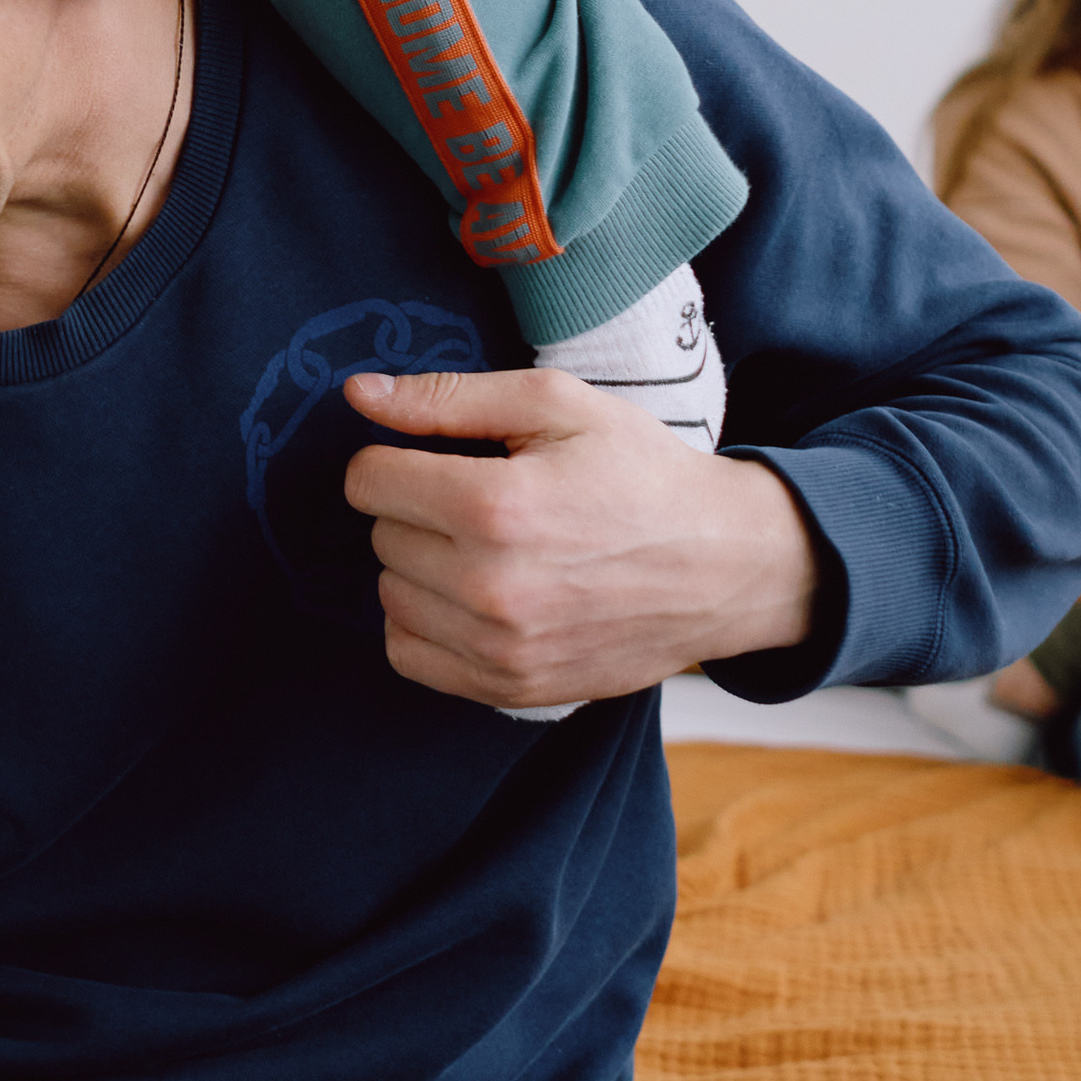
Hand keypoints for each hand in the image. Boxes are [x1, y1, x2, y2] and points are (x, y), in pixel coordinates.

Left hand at [343, 364, 819, 711]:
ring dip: (421, 567)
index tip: (443, 459)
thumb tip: (359, 393)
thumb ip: (449, 397)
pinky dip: (425, 624)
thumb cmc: (640, 473)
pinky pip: (408, 654)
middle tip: (483, 502)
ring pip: (389, 595)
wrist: (722, 564)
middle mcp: (491, 587)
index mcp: (497, 506)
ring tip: (485, 548)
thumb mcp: (557, 404)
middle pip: (380, 537)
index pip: (368, 481)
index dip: (398, 458)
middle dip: (417, 510)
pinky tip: (472, 596)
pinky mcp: (511, 688)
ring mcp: (501, 648)